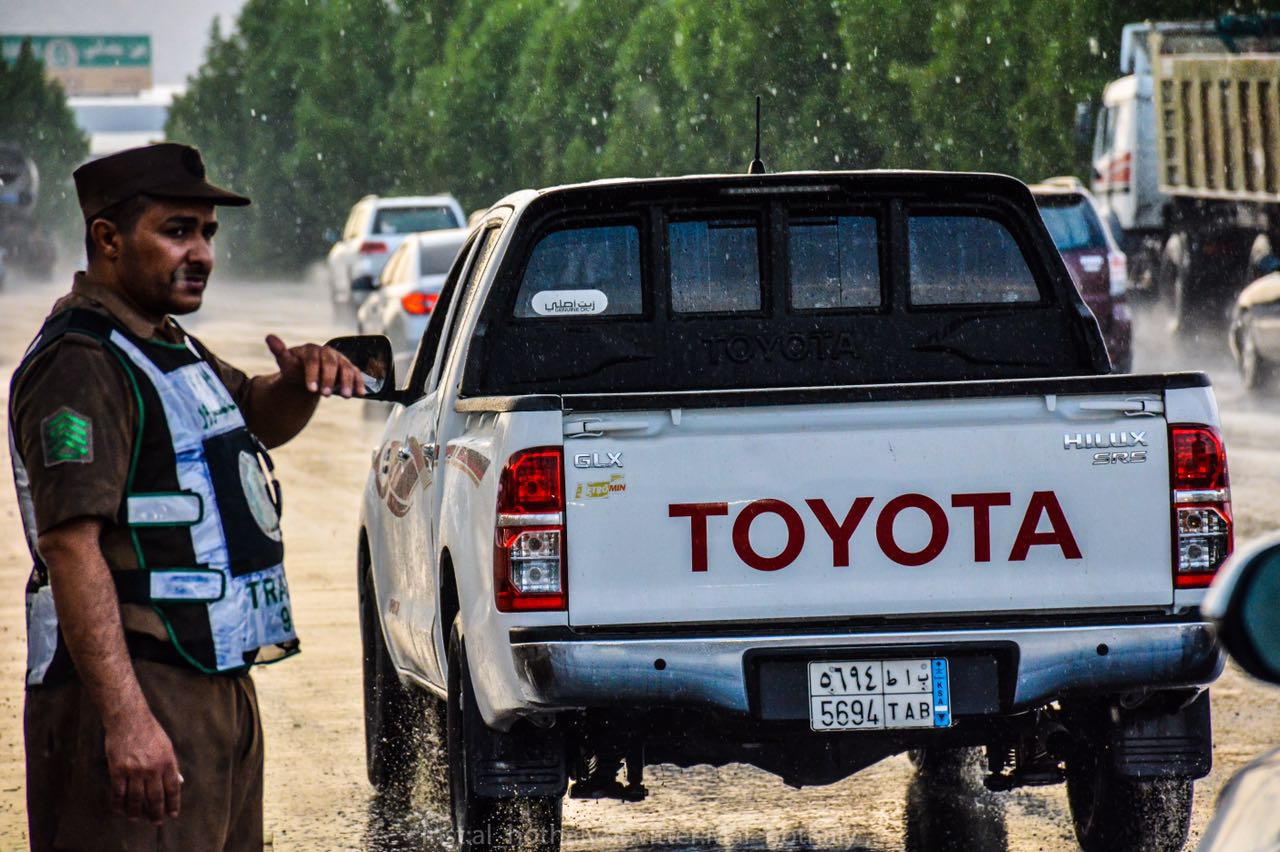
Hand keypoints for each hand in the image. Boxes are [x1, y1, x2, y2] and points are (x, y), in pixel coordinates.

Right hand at [103, 709, 181, 824]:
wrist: (128, 718)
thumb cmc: (150, 731)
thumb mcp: (167, 746)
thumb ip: (173, 765)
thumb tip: (180, 782)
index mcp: (167, 761)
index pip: (173, 788)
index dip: (173, 803)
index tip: (173, 814)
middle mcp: (152, 768)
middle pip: (155, 797)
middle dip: (156, 813)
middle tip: (156, 822)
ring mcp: (134, 770)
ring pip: (136, 798)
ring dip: (136, 812)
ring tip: (136, 819)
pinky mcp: (118, 769)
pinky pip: (118, 792)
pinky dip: (119, 804)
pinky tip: (120, 810)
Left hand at [265, 334, 364, 397]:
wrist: (307, 375)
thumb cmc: (296, 369)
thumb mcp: (287, 363)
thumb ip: (280, 352)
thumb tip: (269, 337)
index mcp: (311, 349)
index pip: (312, 359)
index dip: (312, 374)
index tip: (310, 389)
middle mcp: (328, 352)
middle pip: (331, 363)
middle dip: (329, 379)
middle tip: (325, 394)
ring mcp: (340, 360)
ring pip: (346, 368)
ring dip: (347, 382)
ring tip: (345, 396)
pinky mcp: (349, 369)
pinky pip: (356, 374)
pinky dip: (359, 383)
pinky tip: (360, 393)